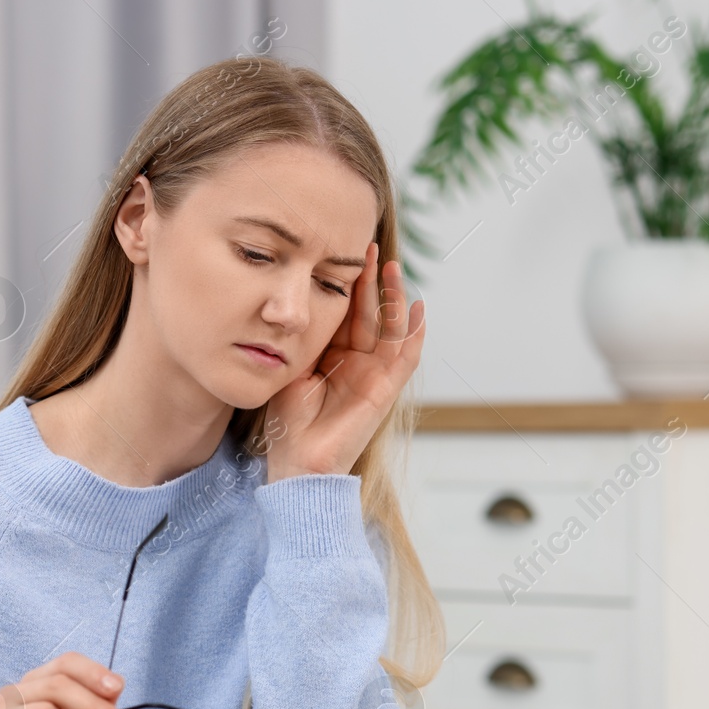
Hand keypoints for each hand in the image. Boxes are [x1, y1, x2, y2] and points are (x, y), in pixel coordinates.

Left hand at [264, 241, 425, 481]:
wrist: (297, 460)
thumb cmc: (288, 422)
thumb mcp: (290, 368)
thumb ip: (301, 340)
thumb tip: (298, 303)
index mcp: (331, 357)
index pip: (344, 313)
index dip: (347, 285)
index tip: (345, 253)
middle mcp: (355, 363)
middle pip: (368, 314)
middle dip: (370, 282)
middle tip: (370, 248)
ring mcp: (373, 375)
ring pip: (389, 329)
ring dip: (393, 298)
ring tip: (393, 267)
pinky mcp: (385, 391)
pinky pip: (405, 358)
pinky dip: (415, 334)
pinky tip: (420, 308)